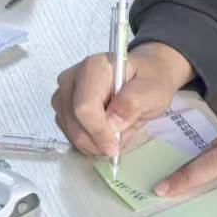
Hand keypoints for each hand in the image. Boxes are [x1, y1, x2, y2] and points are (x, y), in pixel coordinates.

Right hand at [50, 40, 192, 155]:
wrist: (145, 75)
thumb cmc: (150, 80)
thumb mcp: (153, 90)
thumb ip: (133, 103)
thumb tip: (111, 124)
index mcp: (95, 67)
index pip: (85, 107)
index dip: (98, 132)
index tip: (114, 147)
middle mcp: (73, 77)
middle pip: (74, 120)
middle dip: (95, 142)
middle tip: (116, 149)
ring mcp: (65, 92)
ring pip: (69, 129)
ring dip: (91, 143)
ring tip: (114, 141)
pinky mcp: (63, 106)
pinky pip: (69, 131)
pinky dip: (86, 140)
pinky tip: (104, 137)